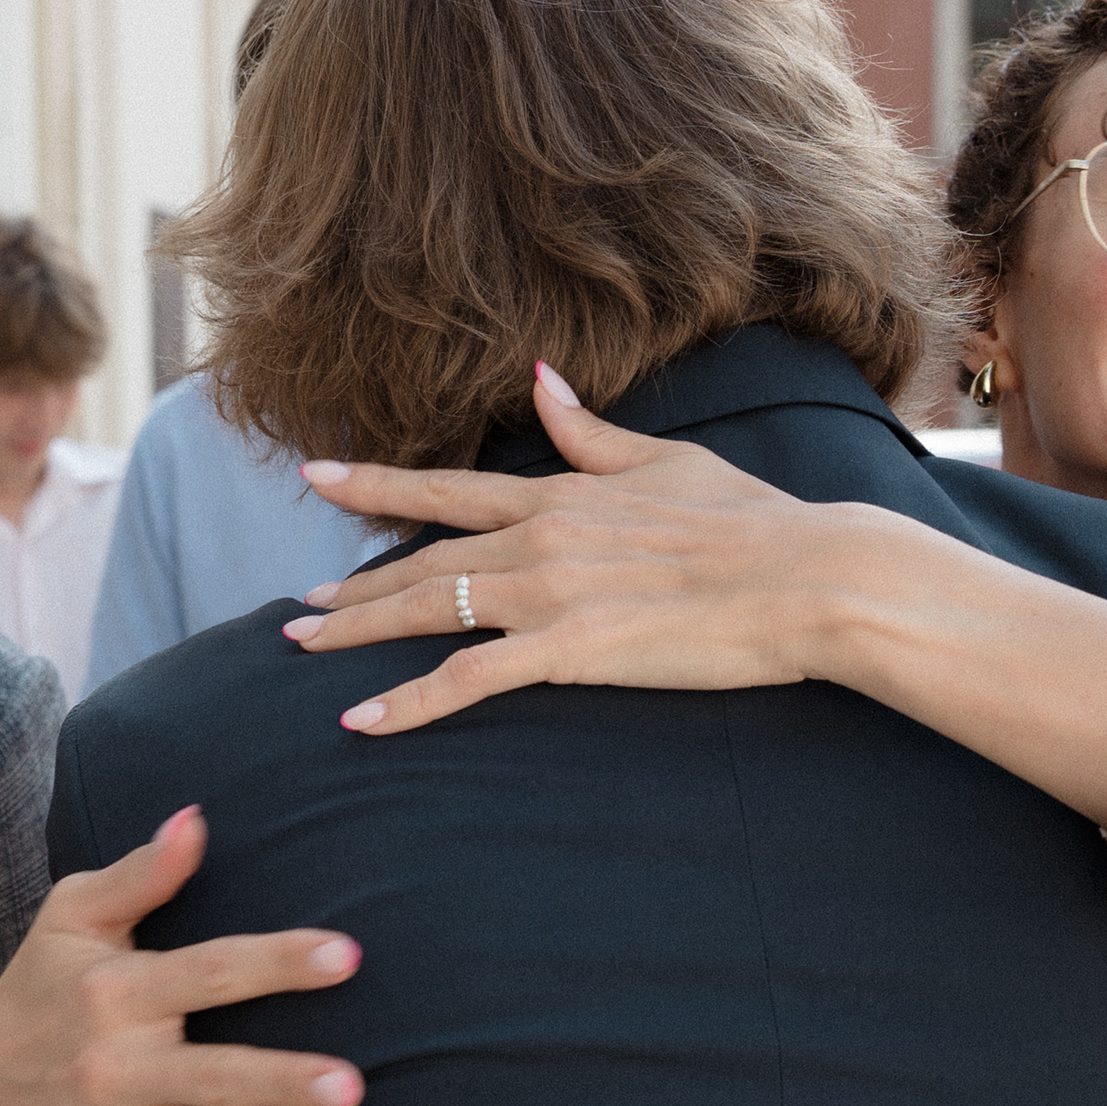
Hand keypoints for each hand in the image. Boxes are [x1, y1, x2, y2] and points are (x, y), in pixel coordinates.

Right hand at [0, 803, 365, 1105]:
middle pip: (211, 1073)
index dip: (278, 962)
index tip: (346, 954)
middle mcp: (115, 1065)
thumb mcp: (75, 914)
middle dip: (280, 1081)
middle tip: (352, 1087)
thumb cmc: (46, 978)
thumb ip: (140, 874)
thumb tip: (197, 818)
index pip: (210, 972)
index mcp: (118, 990)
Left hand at [280, 361, 876, 733]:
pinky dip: (407, 702)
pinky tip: (359, 722)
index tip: (315, 478)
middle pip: (423, 561)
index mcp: (563, 493)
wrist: (805, 576)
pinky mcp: (568, 649)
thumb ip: (592, 434)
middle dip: (355, 585)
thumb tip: (542, 383)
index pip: (448, 488)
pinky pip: (466, 679)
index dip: (376, 485)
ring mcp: (549, 594)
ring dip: (360, 633)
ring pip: (429, 611)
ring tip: (305, 647)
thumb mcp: (667, 463)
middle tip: (301, 606)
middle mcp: (540, 537)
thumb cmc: (753, 523)